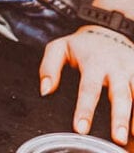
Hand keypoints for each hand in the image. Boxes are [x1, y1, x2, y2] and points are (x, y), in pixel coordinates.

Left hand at [39, 25, 133, 144]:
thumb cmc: (82, 45)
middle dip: (119, 117)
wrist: (109, 31)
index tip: (80, 129)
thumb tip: (45, 90)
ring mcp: (132, 71)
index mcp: (94, 62)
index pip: (89, 88)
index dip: (85, 109)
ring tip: (133, 136)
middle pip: (120, 94)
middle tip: (117, 138)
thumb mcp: (59, 49)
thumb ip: (49, 67)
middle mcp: (117, 68)